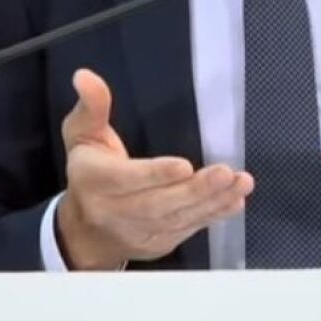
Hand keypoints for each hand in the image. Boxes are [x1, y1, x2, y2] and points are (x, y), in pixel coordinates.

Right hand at [54, 68, 251, 269]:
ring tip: (240, 184)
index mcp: (94, 180)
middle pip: (157, 204)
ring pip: (177, 219)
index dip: (155, 175)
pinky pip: (188, 230)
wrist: (83, 232)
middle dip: (194, 190)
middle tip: (225, 174)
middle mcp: (115, 211)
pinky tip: (234, 202)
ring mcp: (138, 232)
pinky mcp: (159, 244)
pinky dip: (213, 216)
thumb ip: (91, 106)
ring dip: (212, 202)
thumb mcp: (81, 135)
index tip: (184, 166)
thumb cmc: (88, 173)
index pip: (126, 179)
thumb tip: (85, 76)